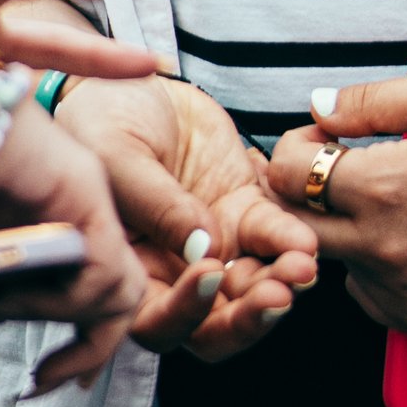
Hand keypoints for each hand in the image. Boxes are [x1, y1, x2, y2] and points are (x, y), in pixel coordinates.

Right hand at [0, 98, 148, 398]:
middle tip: (44, 380)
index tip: (42, 380)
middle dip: (89, 351)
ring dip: (61, 324)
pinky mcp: (85, 188)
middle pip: (116, 295)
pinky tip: (1, 291)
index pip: (84, 287)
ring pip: (118, 290)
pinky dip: (55, 301)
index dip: (78, 342)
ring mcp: (80, 195)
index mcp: (30, 219)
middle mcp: (66, 207)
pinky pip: (103, 270)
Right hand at [58, 77, 316, 363]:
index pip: (158, 321)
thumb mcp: (115, 155)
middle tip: (277, 295)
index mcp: (128, 272)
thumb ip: (155, 204)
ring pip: (252, 288)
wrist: (133, 81)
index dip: (186, 312)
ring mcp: (214, 244)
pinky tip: (305, 238)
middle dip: (249, 318)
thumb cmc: (101, 121)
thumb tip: (203, 249)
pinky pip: (273, 236)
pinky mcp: (244, 210)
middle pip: (214, 324)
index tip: (208, 272)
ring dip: (281, 284)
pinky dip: (292, 240)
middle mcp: (173, 272)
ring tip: (302, 265)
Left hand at [266, 74, 406, 331]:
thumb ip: (371, 99)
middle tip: (339, 172)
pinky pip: (368, 294)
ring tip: (390, 202)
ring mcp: (401, 289)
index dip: (295, 149)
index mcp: (383, 186)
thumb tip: (318, 107)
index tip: (321, 141)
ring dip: (344, 230)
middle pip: (296, 225)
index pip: (288, 174)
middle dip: (305, 194)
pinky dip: (376, 268)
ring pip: (335, 259)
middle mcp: (383, 246)